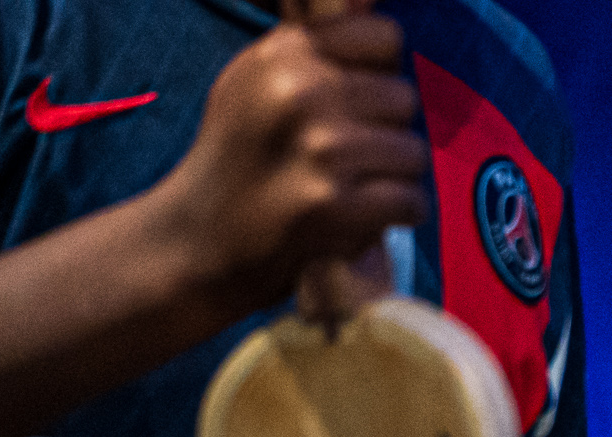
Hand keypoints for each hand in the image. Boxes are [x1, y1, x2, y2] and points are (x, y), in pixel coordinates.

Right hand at [150, 12, 430, 313]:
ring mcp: (319, 148)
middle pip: (404, 98)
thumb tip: (368, 3)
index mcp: (284, 55)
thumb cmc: (242, 159)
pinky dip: (397, 215)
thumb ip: (315, 50)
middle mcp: (299, 92)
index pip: (384, 37)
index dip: (378, 75)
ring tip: (352, 188)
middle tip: (348, 159)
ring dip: (393, 178)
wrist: (199, 238)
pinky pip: (410, 200)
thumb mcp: (260, 81)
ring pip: (412, 152)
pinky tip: (362, 218)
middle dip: (386, 131)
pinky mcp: (333, 205)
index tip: (354, 105)